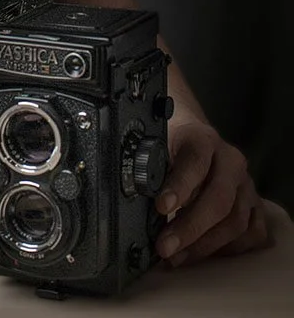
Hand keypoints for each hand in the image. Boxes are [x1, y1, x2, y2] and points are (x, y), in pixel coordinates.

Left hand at [153, 118, 271, 267]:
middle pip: (219, 199)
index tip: (161, 207)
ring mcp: (247, 184)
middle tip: (165, 248)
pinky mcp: (256, 205)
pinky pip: (253, 233)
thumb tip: (136, 193)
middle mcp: (231, 161)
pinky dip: (230, 249)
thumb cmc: (172, 144)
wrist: (194, 136)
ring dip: (205, 245)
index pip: (195, 162)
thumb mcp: (158, 144)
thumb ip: (150, 166)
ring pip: (236, 222)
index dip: (179, 186)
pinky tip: (204, 254)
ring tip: (177, 257)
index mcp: (204, 140)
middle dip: (191, 228)